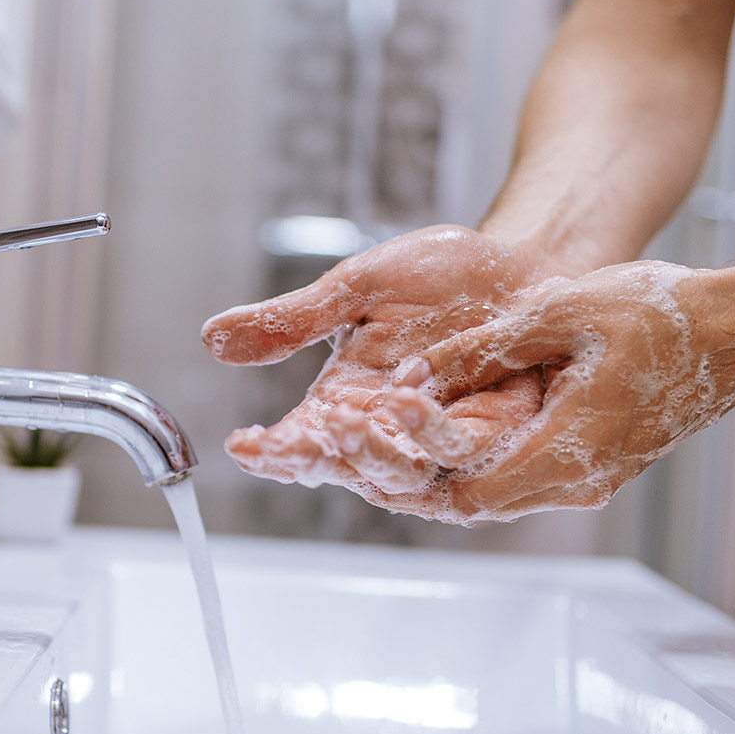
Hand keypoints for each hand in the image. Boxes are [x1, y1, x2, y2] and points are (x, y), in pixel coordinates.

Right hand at [201, 225, 565, 502]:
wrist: (523, 262)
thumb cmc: (443, 276)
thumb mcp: (355, 288)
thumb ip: (291, 320)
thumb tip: (211, 338)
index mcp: (348, 402)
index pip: (302, 441)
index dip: (272, 450)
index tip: (244, 445)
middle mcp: (390, 431)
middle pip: (347, 467)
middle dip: (319, 456)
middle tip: (294, 441)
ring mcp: (439, 438)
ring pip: (401, 472)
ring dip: (371, 454)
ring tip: (345, 423)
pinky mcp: (491, 434)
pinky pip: (459, 450)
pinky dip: (432, 432)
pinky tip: (407, 399)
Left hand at [387, 260, 734, 521]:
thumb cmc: (660, 314)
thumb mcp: (560, 314)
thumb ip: (482, 349)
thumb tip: (411, 378)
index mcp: (568, 450)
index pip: (466, 493)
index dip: (409, 471)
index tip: (366, 435)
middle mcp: (578, 482)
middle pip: (471, 506)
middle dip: (408, 481)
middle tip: (349, 451)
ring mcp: (589, 480)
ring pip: (493, 497)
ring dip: (437, 475)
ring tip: (377, 443)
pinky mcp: (595, 467)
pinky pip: (519, 481)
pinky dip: (472, 465)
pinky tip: (436, 436)